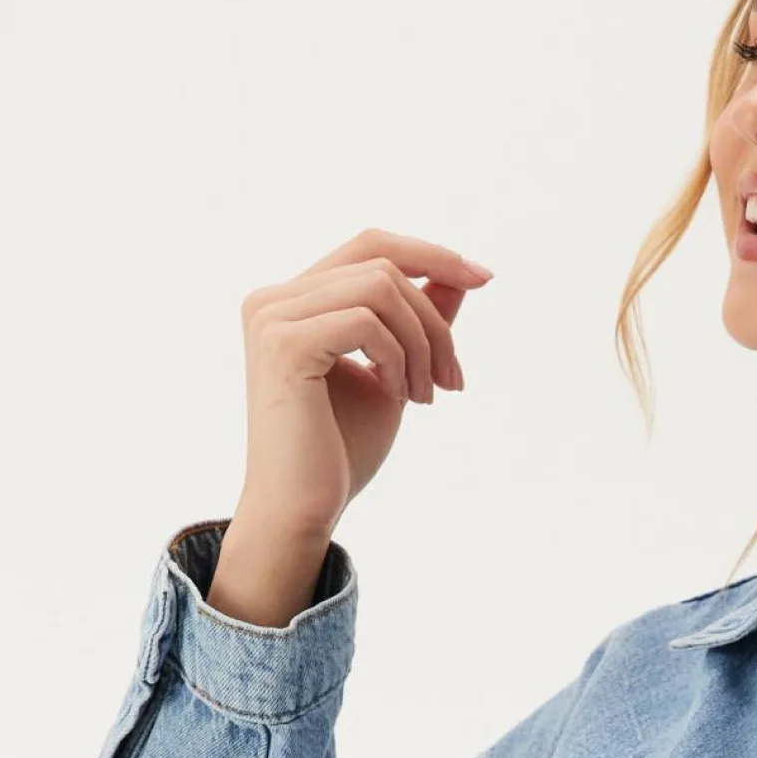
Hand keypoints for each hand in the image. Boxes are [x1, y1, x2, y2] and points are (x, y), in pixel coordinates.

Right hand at [233, 225, 493, 543]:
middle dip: (434, 316)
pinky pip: (367, 321)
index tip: (484, 278)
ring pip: (380, 287)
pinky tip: (399, 397)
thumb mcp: (395, 373)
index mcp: (293, 302)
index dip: (430, 254)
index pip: (369, 247)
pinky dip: (399, 358)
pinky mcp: (283, 343)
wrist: (302, 510)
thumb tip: (460, 275)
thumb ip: (418, 322)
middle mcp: (273, 299)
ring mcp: (273, 317)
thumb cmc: (341, 453)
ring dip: (422, 342)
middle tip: (453, 379)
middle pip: (381, 261)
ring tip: (425, 395)